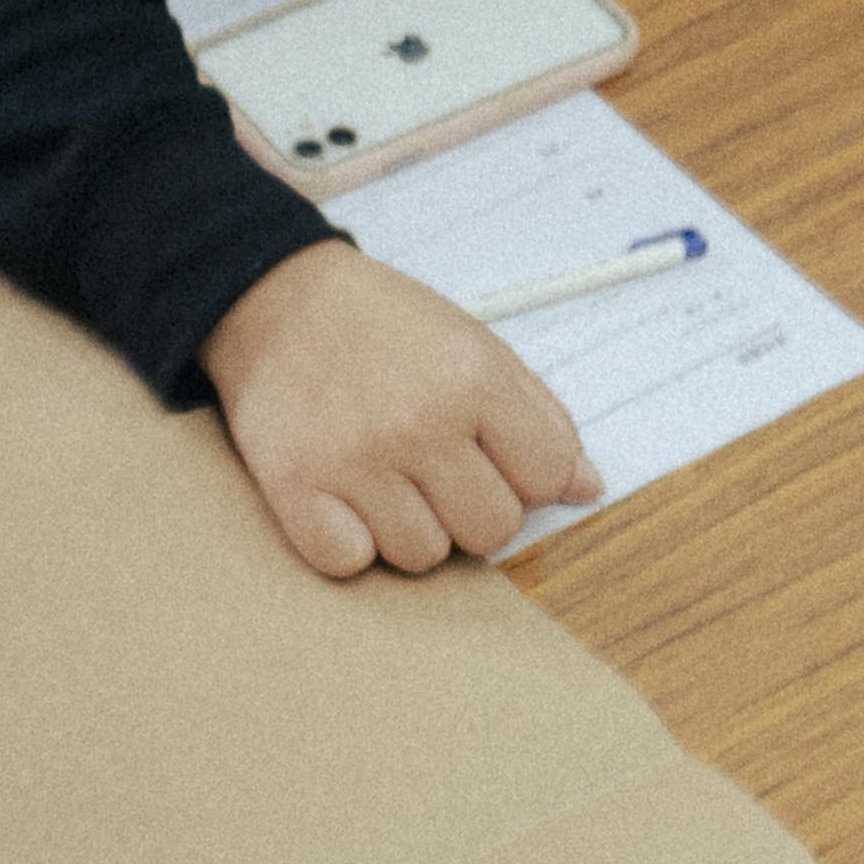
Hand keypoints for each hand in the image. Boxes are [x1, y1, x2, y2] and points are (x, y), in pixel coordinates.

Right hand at [197, 242, 581, 576]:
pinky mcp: (296, 488)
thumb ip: (540, 416)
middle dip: (470, 508)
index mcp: (474, 380)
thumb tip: (586, 488)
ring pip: (422, 556)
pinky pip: (350, 563)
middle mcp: (419, 424)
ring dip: (409, 528)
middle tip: (434, 469)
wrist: (276, 300)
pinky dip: (349, 543)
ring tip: (384, 477)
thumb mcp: (475, 346)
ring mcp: (356, 461)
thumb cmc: (382, 326)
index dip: (524, 475)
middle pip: (491, 532)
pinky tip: (343, 499)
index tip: (490, 455)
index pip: (546, 478)